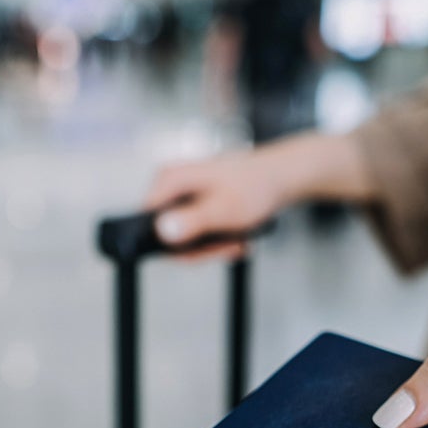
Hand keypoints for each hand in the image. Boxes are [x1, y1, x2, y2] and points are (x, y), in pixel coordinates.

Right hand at [144, 151, 290, 261]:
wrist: (278, 177)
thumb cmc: (254, 186)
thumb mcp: (224, 209)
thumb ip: (193, 221)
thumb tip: (163, 231)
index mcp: (168, 180)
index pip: (149, 227)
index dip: (177, 248)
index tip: (209, 251)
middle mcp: (168, 186)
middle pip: (168, 238)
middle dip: (202, 250)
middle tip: (230, 248)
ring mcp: (179, 196)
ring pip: (183, 240)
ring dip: (213, 248)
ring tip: (237, 243)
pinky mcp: (191, 204)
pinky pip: (194, 233)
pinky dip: (215, 241)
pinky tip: (236, 238)